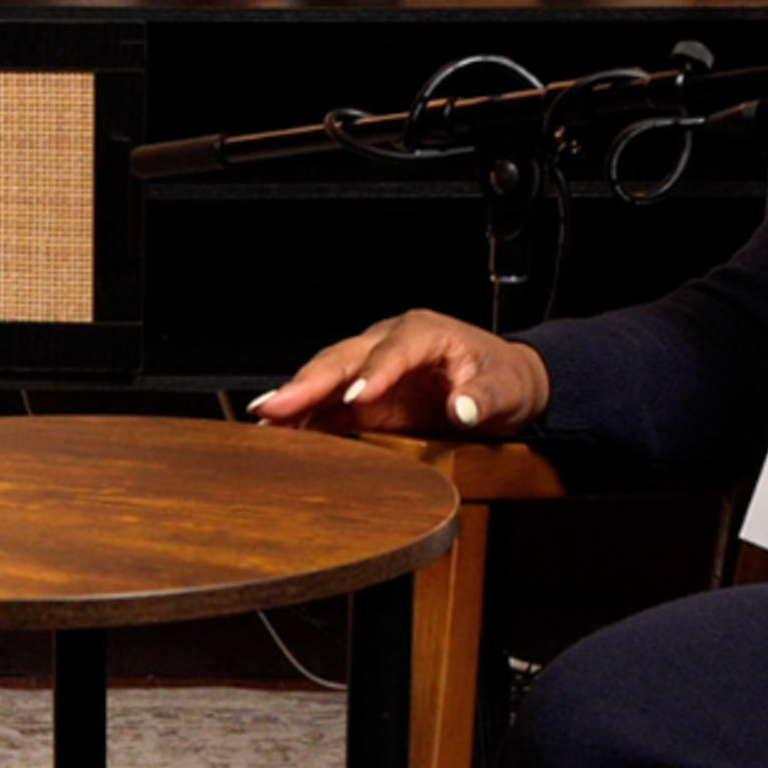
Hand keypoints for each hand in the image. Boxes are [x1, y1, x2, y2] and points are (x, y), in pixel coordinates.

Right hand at [246, 309, 550, 439]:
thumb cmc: (503, 379)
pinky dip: (302, 419)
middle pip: (342, 359)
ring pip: (326, 379)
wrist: (502, 387)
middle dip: (308, 382)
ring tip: (262, 421)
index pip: (393, 350)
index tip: (358, 398)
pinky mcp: (364, 398)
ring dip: (294, 399)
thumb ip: (484, 398)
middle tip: (276, 406)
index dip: (374, 373)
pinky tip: (277, 434)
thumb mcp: (506, 389)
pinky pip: (328, 406)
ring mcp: (371, 370)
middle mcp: (388, 344)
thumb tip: (463, 407)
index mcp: (424, 333)